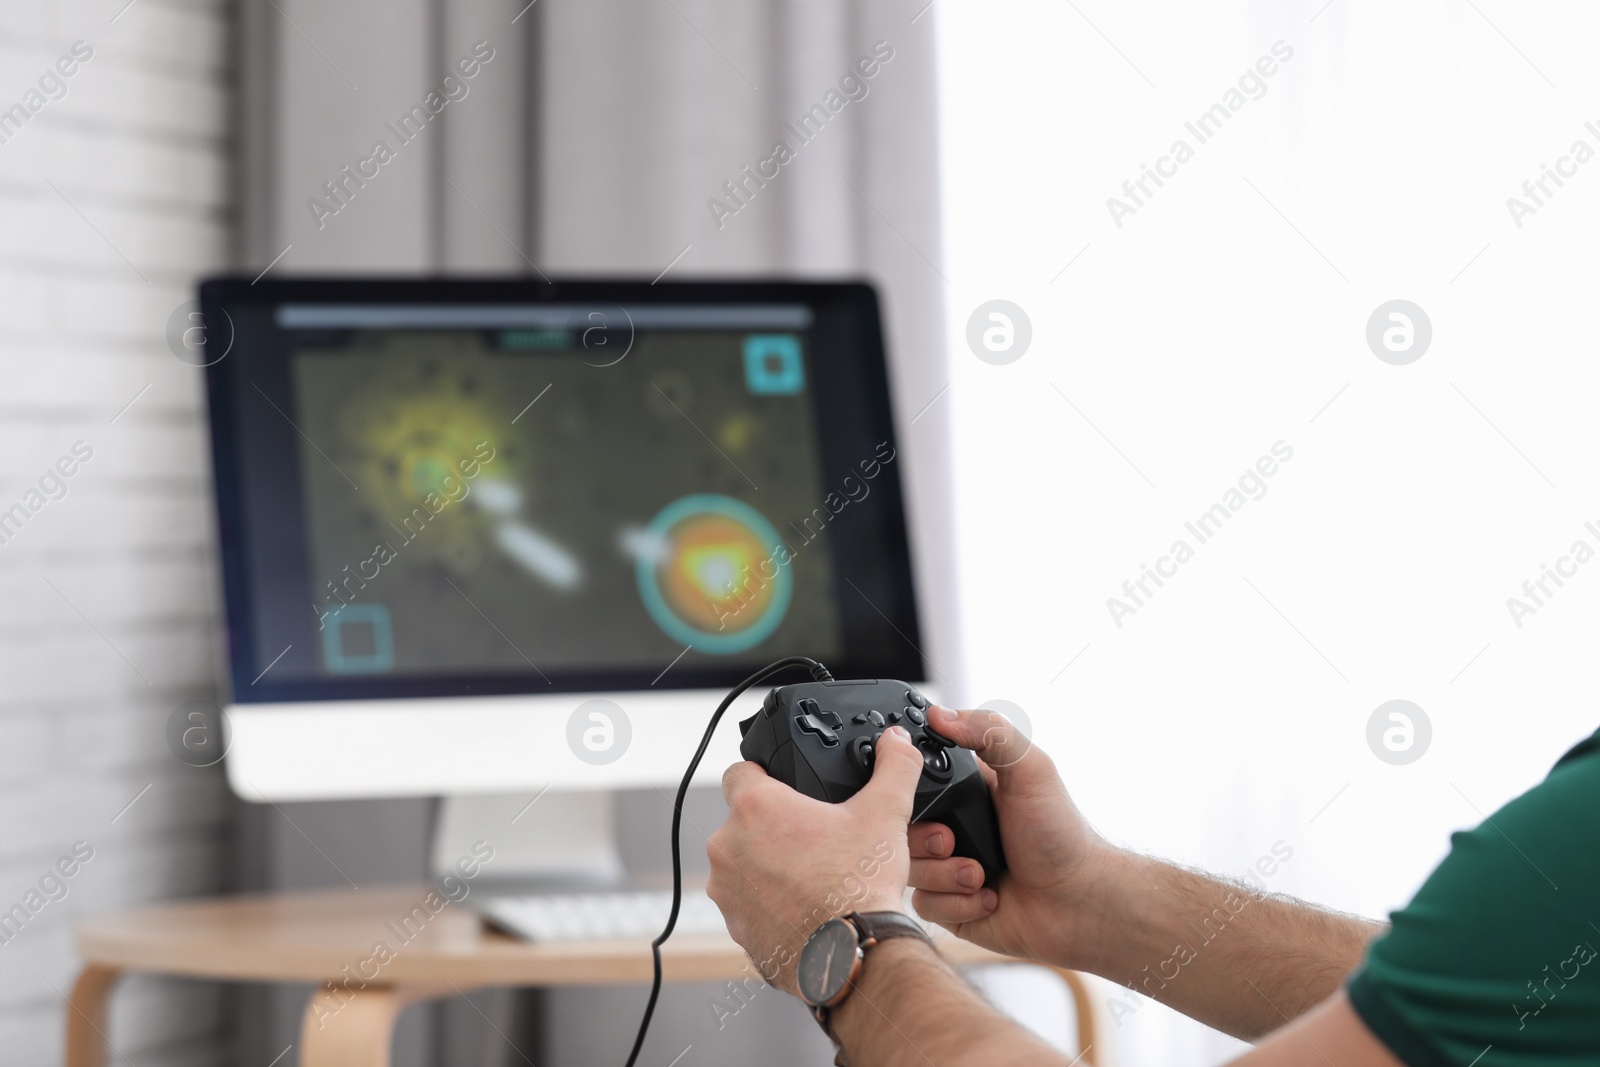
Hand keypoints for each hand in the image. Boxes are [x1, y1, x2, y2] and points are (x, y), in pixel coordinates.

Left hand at [707, 725, 924, 996]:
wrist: (854, 960)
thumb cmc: (859, 888)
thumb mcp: (885, 813)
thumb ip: (893, 767)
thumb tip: (897, 741)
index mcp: (755, 809)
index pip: (739, 771)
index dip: (763, 773)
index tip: (784, 785)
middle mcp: (728, 848)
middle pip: (743, 821)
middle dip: (773, 826)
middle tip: (813, 836)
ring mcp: (727, 892)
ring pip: (743, 865)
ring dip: (768, 865)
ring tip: (812, 874)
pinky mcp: (737, 928)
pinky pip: (748, 904)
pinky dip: (770, 903)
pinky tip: (805, 906)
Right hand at [908, 706, 1113, 969]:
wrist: (1078, 902)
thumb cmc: (1062, 835)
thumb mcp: (1031, 770)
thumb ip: (990, 732)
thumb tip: (941, 714)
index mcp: (964, 791)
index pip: (911, 781)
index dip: (905, 786)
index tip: (915, 792)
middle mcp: (952, 826)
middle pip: (899, 826)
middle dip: (925, 837)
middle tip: (952, 840)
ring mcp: (947, 866)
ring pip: (908, 867)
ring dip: (945, 873)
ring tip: (979, 873)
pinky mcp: (949, 905)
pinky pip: (924, 903)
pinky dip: (956, 902)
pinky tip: (987, 897)